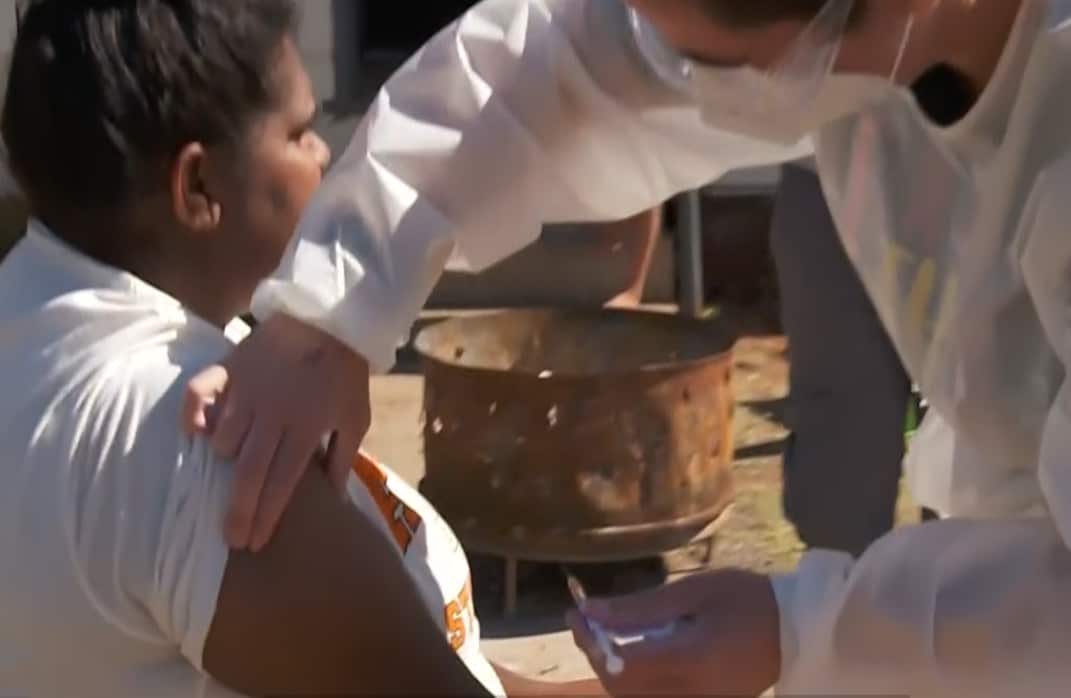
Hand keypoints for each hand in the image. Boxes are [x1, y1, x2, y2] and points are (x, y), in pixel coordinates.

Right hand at [183, 313, 370, 551]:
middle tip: (231, 540)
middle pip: (248, 474)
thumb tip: (335, 498)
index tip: (253, 543)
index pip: (280, 484)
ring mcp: (246, 391)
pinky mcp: (229, 368)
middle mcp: (272, 415)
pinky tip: (195, 432)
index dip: (266, 517)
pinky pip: (199, 393)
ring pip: (222, 440)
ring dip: (224, 464)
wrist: (328, 318)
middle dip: (238, 512)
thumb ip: (343, 458)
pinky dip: (193, 414)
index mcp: (305, 429)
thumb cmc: (345, 374)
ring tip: (228, 478)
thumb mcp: (356, 418)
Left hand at [566, 570, 780, 696]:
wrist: (799, 629)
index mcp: (692, 661)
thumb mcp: (693, 591)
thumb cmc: (747, 598)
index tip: (575, 614)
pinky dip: (637, 681)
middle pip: (623, 690)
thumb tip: (591, 611)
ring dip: (614, 671)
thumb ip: (640, 607)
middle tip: (589, 623)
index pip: (621, 666)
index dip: (590, 642)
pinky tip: (637, 653)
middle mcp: (693, 693)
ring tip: (609, 635)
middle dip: (597, 656)